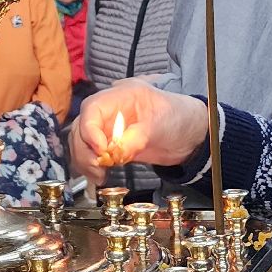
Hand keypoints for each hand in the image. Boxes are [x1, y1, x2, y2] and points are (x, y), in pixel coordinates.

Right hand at [69, 79, 208, 183]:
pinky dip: (90, 166)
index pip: (92, 108)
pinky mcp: (110, 145)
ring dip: (84, 160)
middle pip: (82, 126)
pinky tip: (100, 176)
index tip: (101, 150)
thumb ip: (137, 138)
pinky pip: (90, 154)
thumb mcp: (161, 124)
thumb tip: (115, 153)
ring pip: (81, 141)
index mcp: (122, 95)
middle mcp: (110, 110)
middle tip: (98, 166)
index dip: (90, 130)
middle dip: (85, 149)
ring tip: (99, 175)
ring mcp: (109, 127)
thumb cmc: (180, 118)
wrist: (190, 136)